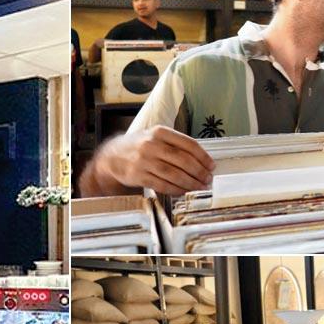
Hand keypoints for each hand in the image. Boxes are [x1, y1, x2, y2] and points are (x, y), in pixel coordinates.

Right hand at [96, 125, 214, 194]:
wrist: (112, 156)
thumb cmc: (139, 147)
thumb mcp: (155, 136)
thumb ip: (175, 144)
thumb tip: (201, 159)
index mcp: (159, 132)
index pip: (188, 144)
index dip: (203, 157)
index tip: (211, 166)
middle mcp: (151, 145)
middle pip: (183, 160)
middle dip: (200, 172)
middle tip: (208, 179)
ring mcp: (144, 161)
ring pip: (174, 174)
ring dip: (190, 183)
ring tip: (200, 187)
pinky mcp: (138, 176)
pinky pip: (163, 185)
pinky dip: (176, 190)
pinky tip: (184, 191)